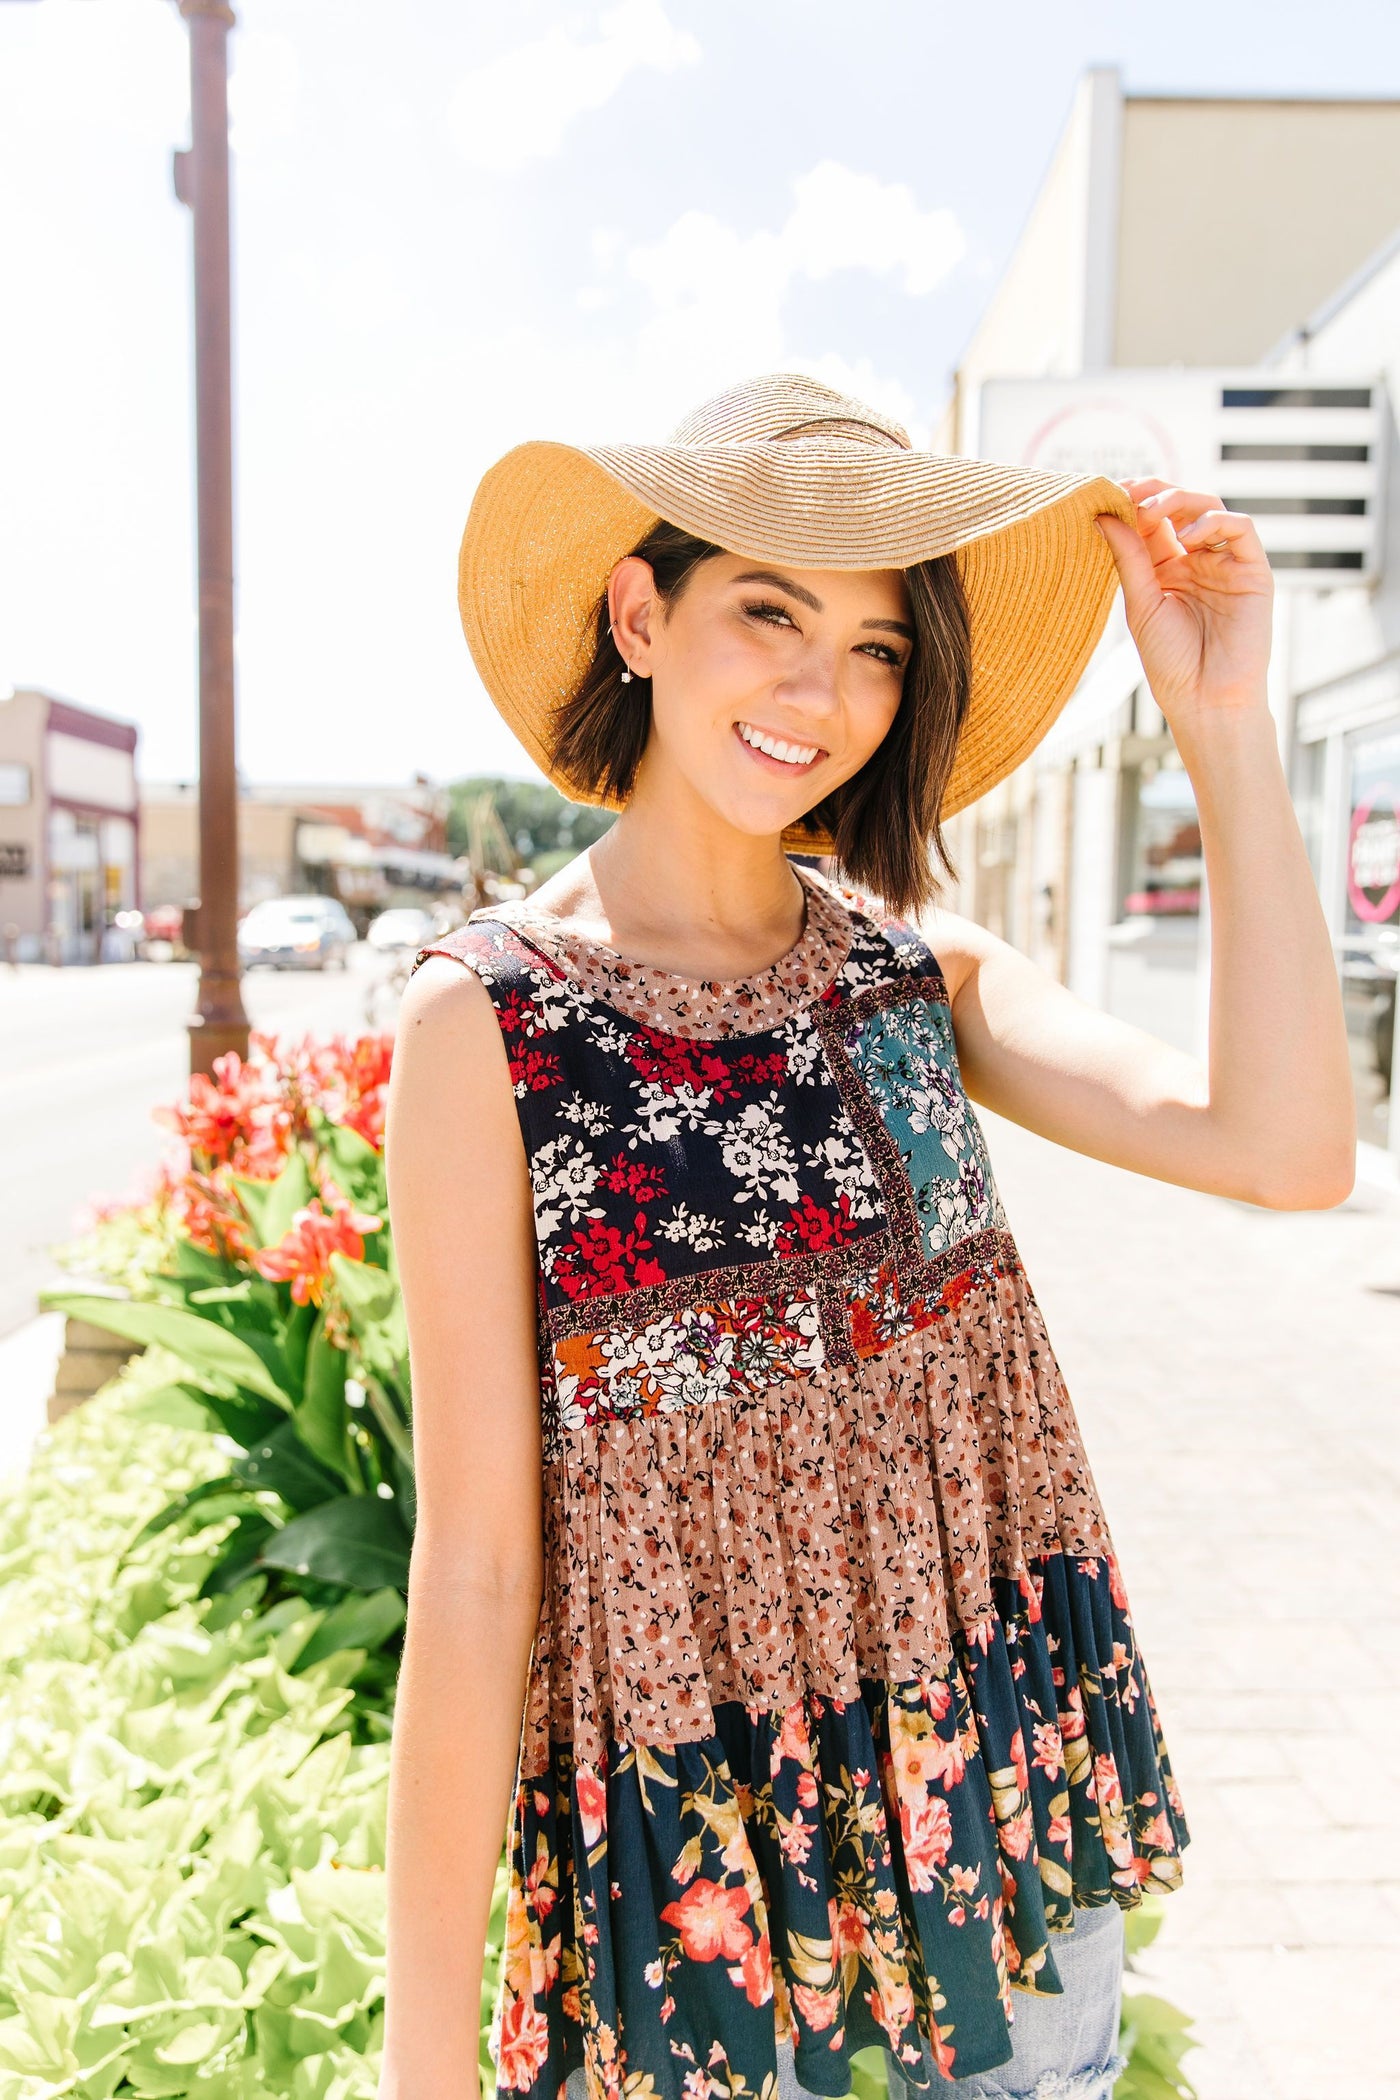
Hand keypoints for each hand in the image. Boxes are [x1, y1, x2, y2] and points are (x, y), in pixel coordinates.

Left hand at [1095, 479, 1274, 734]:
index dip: (1132, 504)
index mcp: (1166, 570)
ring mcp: (1225, 564)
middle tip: (1130, 494)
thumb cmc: (1171, 662)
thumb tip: (1104, 513)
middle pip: (1180, 508)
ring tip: (1153, 511)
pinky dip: (1214, 522)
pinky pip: (1241, 528)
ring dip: (1180, 500)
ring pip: (1210, 508)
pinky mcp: (1253, 571)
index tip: (1109, 493)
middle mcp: (1197, 561)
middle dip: (1154, 494)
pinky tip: (1189, 537)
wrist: (1207, 700)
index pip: (1151, 523)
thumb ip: (1128, 558)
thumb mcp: (1141, 604)